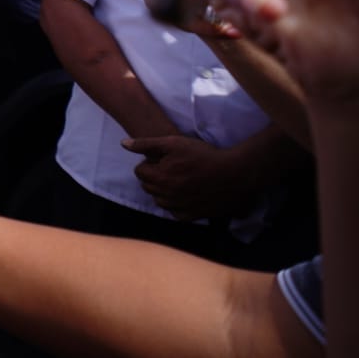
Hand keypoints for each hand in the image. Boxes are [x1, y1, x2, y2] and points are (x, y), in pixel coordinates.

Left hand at [121, 134, 252, 220]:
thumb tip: (123, 144)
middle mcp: (167, 195)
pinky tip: (185, 194)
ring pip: (160, 200)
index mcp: (160, 177)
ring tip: (178, 180)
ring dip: (163, 191)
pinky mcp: (193, 216)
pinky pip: (175, 213)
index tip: (163, 159)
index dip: (149, 162)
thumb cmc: (204, 155)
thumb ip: (147, 144)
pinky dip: (176, 205)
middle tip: (171, 168)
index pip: (140, 171)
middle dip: (154, 176)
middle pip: (148, 186)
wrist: (235, 174)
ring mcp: (180, 207)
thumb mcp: (174, 143)